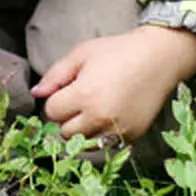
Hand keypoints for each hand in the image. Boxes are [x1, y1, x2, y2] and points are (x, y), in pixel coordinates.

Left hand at [31, 25, 195, 142]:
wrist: (159, 57)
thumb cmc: (117, 51)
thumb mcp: (81, 54)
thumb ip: (55, 75)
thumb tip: (36, 94)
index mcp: (85, 95)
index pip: (52, 113)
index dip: (55, 101)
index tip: (66, 90)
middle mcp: (101, 117)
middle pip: (64, 132)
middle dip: (66, 117)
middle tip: (78, 100)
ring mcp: (118, 130)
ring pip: (83, 143)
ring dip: (82, 129)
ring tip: (92, 107)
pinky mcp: (132, 136)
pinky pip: (104, 144)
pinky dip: (101, 134)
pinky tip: (108, 114)